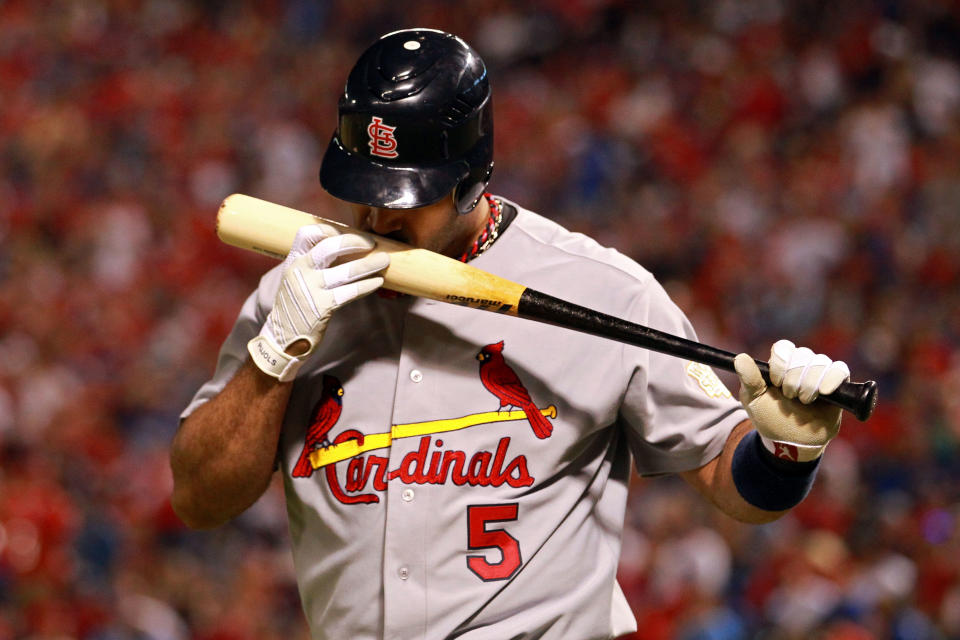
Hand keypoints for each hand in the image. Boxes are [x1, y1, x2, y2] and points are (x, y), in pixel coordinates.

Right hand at [248, 224, 388, 380]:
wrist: (283, 337)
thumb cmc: (297, 304)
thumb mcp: (296, 277)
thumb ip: (314, 261)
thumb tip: (348, 245)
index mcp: (294, 260)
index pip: (308, 233)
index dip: (329, 229)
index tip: (347, 233)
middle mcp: (300, 271)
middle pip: (330, 247)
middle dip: (355, 242)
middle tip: (371, 244)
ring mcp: (310, 289)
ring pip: (346, 271)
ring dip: (369, 265)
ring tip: (384, 260)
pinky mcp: (322, 307)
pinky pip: (350, 292)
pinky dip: (367, 286)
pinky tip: (377, 282)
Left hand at [734, 340, 849, 461]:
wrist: (792, 442)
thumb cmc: (771, 418)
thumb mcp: (755, 400)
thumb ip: (749, 379)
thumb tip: (739, 358)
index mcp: (780, 364)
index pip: (783, 347)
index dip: (780, 363)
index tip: (776, 382)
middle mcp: (801, 364)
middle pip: (802, 354)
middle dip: (793, 378)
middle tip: (789, 396)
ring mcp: (820, 373)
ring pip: (820, 362)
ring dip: (810, 383)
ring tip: (804, 401)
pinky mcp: (837, 383)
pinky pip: (840, 370)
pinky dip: (832, 379)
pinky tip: (823, 393)